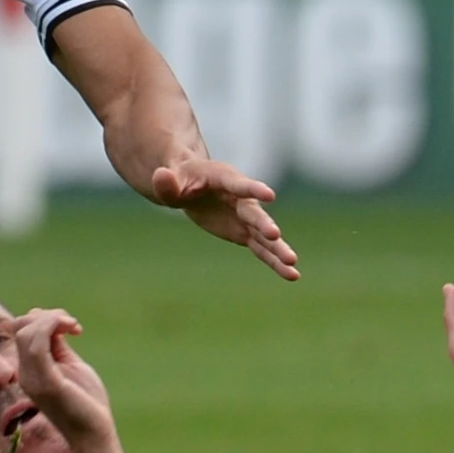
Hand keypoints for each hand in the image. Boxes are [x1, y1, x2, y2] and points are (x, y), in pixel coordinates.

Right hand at [7, 307, 116, 452]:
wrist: (95, 436)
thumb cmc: (87, 403)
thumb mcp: (71, 366)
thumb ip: (59, 347)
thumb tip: (54, 323)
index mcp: (30, 371)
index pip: (22, 332)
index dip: (43, 318)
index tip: (71, 326)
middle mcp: (25, 375)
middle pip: (21, 327)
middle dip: (47, 316)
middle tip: (73, 325)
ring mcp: (33, 379)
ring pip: (27, 332)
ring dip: (53, 319)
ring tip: (74, 326)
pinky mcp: (46, 383)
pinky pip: (36, 345)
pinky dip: (53, 327)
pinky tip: (74, 329)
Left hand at [144, 154, 296, 280]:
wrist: (190, 185)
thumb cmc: (179, 180)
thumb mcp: (170, 181)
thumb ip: (166, 183)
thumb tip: (160, 177)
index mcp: (223, 179)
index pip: (239, 185)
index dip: (253, 189)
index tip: (269, 195)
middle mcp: (240, 198)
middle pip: (254, 213)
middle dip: (264, 224)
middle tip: (275, 235)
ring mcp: (245, 218)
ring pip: (264, 235)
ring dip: (278, 249)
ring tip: (293, 264)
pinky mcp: (245, 233)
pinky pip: (262, 250)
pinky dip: (275, 262)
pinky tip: (291, 275)